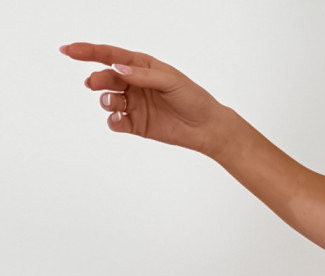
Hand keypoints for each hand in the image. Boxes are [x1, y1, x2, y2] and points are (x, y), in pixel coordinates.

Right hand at [59, 43, 229, 156]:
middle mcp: (134, 84)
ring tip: (112, 102)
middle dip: (97, 79)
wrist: (206, 127)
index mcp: (141, 66)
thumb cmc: (192, 98)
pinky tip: (119, 120)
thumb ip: (142, 75)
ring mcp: (134, 104)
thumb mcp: (169, 80)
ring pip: (108, 99)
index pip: (110, 56)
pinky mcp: (136, 125)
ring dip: (105, 99)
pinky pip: (116, 122)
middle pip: (106, 77)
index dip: (88, 52)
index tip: (68, 50)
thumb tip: (117, 69)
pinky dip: (113, 120)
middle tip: (93, 84)